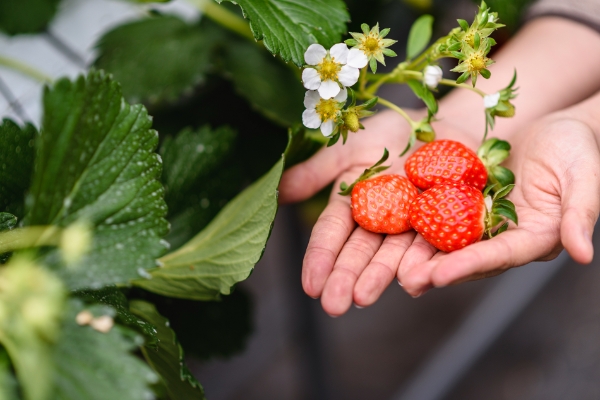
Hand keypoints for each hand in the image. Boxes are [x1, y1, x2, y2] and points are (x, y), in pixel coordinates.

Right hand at [279, 110, 477, 314]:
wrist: (442, 120)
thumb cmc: (391, 129)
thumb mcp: (349, 148)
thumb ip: (317, 171)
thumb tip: (277, 192)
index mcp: (353, 203)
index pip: (332, 234)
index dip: (320, 259)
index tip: (309, 286)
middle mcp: (380, 220)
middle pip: (359, 252)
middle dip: (345, 278)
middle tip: (332, 306)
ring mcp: (412, 224)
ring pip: (392, 254)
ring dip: (378, 277)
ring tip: (362, 299)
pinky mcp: (445, 222)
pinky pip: (433, 242)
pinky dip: (422, 261)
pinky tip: (412, 280)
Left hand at [399, 116, 599, 295]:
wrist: (558, 128)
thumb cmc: (579, 149)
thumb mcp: (584, 177)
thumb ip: (580, 214)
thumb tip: (583, 255)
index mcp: (537, 236)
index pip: (502, 255)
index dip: (471, 265)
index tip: (439, 276)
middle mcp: (507, 234)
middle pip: (471, 257)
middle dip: (439, 270)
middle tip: (408, 282)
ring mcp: (486, 219)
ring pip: (451, 241)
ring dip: (425, 256)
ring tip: (395, 270)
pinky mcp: (469, 202)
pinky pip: (442, 214)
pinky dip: (422, 225)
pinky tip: (396, 232)